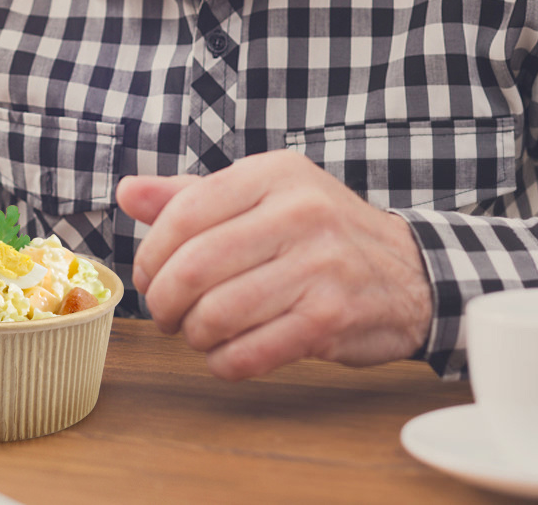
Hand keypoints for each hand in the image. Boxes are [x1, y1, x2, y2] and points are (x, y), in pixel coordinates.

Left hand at [116, 152, 431, 379]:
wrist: (409, 273)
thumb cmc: (321, 233)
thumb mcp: (263, 195)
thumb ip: (192, 195)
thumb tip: (128, 192)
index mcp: (274, 175)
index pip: (185, 213)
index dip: (152, 254)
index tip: (149, 277)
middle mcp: (299, 213)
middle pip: (195, 267)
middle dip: (165, 301)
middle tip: (165, 313)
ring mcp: (319, 266)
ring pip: (218, 313)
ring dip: (193, 334)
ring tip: (197, 332)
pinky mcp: (331, 318)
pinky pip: (251, 352)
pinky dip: (224, 362)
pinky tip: (225, 354)